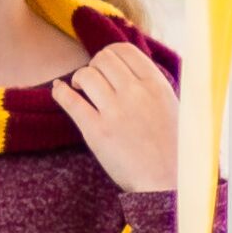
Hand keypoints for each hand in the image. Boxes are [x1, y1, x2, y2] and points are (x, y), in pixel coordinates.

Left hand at [53, 43, 181, 195]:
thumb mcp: (173, 106)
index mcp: (155, 85)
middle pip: (102, 59)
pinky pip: (70, 101)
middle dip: (94, 66)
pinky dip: (60, 92)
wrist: (168, 182)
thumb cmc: (173, 148)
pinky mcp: (96, 132)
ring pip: (86, 75)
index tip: (106, 65)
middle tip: (94, 79)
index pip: (124, 50)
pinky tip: (58, 90)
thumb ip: (153, 85)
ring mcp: (115, 112)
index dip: (109, 54)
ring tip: (80, 88)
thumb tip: (129, 67)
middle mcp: (135, 93)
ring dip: (79, 78)